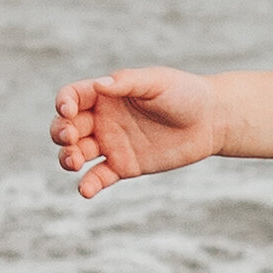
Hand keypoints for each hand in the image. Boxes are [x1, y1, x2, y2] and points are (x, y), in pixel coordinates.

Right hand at [51, 68, 220, 198]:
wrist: (212, 120)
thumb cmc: (185, 93)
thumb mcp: (156, 82)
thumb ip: (127, 83)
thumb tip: (99, 84)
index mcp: (106, 94)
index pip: (72, 96)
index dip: (64, 103)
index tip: (68, 110)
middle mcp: (103, 119)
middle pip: (67, 127)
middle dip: (60, 133)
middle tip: (71, 138)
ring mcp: (112, 144)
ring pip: (77, 153)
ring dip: (67, 158)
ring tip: (74, 162)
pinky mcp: (124, 166)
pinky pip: (99, 177)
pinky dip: (89, 184)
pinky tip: (86, 190)